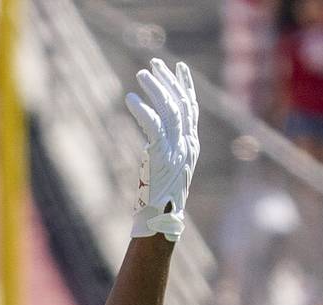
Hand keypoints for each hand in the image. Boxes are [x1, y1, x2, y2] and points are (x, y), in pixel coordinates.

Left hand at [126, 58, 198, 241]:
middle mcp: (187, 144)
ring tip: (141, 74)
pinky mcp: (161, 155)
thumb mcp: (165, 173)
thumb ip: (164, 153)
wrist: (159, 222)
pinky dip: (142, 109)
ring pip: (169, 109)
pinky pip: (153, 125)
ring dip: (155, 89)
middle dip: (168, 81)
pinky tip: (130, 98)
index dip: (185, 87)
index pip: (191, 109)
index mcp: (190, 147)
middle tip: (153, 63)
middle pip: (181, 103)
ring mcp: (176, 149)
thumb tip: (152, 143)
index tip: (178, 68)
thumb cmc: (158, 203)